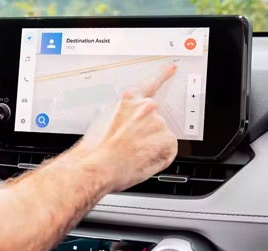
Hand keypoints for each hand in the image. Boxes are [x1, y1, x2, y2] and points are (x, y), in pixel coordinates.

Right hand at [77, 63, 178, 191]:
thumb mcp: (101, 123)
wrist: (97, 165)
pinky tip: (142, 160)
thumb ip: (118, 115)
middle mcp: (146, 107)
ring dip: (150, 146)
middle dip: (145, 133)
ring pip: (160, 137)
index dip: (163, 75)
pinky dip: (158, 158)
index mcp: (129, 101)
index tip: (172, 68)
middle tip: (129, 146)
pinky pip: (168, 151)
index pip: (150, 84)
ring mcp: (158, 123)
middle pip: (154, 120)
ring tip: (131, 155)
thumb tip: (125, 123)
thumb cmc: (95, 149)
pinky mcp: (167, 139)